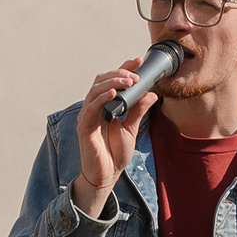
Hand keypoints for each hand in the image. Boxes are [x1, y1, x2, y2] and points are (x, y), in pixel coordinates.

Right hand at [71, 57, 154, 214]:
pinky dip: (101, 98)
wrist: (107, 174)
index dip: (124, 69)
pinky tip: (113, 93)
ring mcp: (87, 116)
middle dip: (119, 73)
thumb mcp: (132, 128)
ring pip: (95, 90)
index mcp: (105, 105)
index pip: (113, 81)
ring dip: (112, 82)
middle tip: (135, 74)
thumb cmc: (115, 153)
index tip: (139, 61)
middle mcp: (94, 107)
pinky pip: (91, 108)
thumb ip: (139, 110)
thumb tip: (152, 94)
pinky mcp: (84, 127)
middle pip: (102, 80)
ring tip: (128, 81)